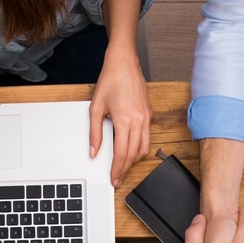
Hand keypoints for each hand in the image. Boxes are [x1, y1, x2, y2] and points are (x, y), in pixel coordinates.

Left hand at [89, 51, 151, 187]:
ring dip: (134, 159)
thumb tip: (94, 151)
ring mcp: (146, 117)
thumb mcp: (96, 108)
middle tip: (118, 178)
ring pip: (144, 148)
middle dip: (126, 169)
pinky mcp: (149, 114)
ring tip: (124, 165)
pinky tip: (131, 149)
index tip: (114, 178)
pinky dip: (140, 147)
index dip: (117, 169)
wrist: (124, 63)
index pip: (122, 153)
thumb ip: (95, 133)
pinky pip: (147, 137)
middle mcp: (139, 120)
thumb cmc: (110, 81)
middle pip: (134, 154)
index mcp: (124, 119)